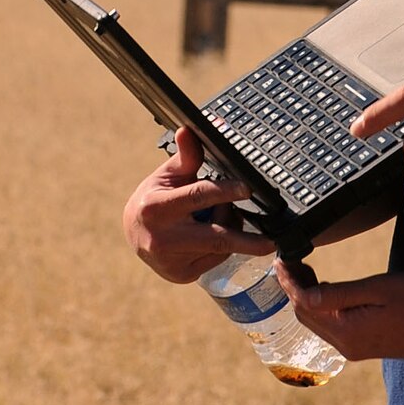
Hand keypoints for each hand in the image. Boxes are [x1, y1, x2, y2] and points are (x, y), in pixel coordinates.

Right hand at [122, 125, 274, 282]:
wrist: (132, 234)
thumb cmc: (154, 199)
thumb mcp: (166, 176)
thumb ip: (185, 158)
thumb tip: (189, 130)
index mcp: (157, 208)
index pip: (198, 197)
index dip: (225, 192)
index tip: (248, 189)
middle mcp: (162, 238)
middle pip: (215, 239)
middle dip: (246, 241)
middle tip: (271, 242)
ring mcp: (171, 261)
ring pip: (219, 248)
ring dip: (231, 231)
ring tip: (219, 214)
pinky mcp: (180, 275)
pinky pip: (214, 260)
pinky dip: (221, 248)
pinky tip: (209, 235)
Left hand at [276, 263, 403, 360]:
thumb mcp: (378, 289)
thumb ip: (337, 294)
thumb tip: (302, 295)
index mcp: (346, 332)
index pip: (304, 305)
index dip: (290, 282)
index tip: (281, 261)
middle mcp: (347, 346)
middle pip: (307, 317)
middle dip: (295, 290)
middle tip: (291, 263)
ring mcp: (358, 350)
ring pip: (320, 324)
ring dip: (310, 300)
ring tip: (305, 274)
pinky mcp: (369, 347)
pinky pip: (335, 329)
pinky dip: (326, 310)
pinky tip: (331, 293)